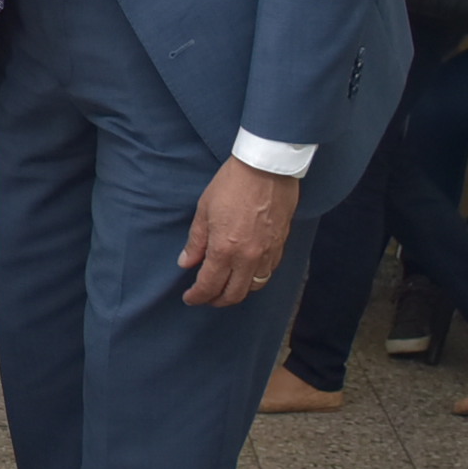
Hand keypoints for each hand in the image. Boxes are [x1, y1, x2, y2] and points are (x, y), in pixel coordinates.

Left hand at [180, 159, 298, 308]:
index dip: (197, 296)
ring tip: (225, 287)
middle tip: (206, 297)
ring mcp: (267, 253)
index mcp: (224, 249)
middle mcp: (248, 257)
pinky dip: (255, 279)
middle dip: (216, 300)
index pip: (209, 286)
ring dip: (237, 292)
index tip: (190, 297)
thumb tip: (186, 262)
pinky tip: (246, 272)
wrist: (267, 168)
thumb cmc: (232, 184)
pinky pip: (268, 273)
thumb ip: (196, 241)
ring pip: (253, 287)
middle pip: (233, 295)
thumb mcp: (204, 210)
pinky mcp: (281, 245)